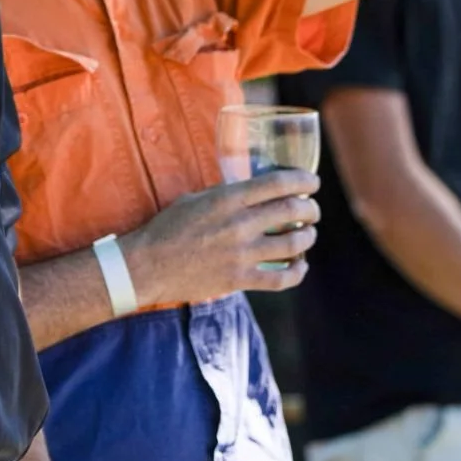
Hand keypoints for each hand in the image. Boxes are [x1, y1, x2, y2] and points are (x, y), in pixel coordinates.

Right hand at [121, 170, 319, 306]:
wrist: (147, 265)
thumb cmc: (167, 228)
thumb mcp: (195, 199)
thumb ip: (224, 195)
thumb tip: (249, 192)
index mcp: (228, 199)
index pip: (278, 183)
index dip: (303, 180)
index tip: (312, 182)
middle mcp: (239, 224)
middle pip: (293, 211)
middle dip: (311, 209)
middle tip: (312, 210)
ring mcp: (242, 254)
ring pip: (293, 244)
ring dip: (307, 238)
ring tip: (308, 235)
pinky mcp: (240, 279)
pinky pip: (281, 279)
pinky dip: (298, 272)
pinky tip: (300, 266)